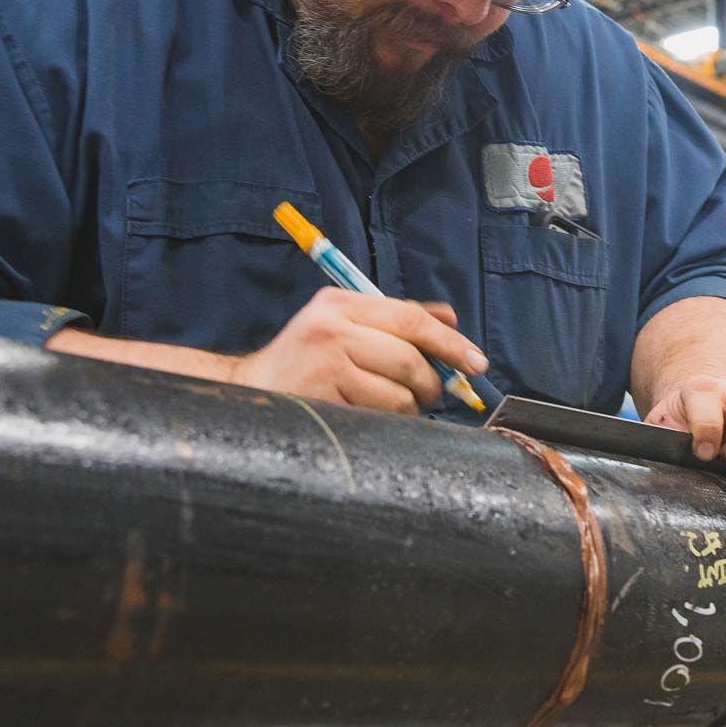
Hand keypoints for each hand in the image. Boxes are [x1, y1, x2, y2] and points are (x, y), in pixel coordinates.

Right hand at [230, 287, 487, 414]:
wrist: (249, 391)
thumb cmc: (305, 360)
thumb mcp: (344, 325)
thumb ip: (395, 319)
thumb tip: (450, 317)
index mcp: (339, 303)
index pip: (409, 319)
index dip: (449, 342)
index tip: (476, 363)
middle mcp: (331, 329)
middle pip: (410, 359)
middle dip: (428, 384)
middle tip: (426, 394)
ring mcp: (325, 366)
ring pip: (399, 395)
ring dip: (406, 408)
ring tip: (384, 405)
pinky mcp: (322, 401)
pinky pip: (378, 419)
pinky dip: (383, 423)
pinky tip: (364, 416)